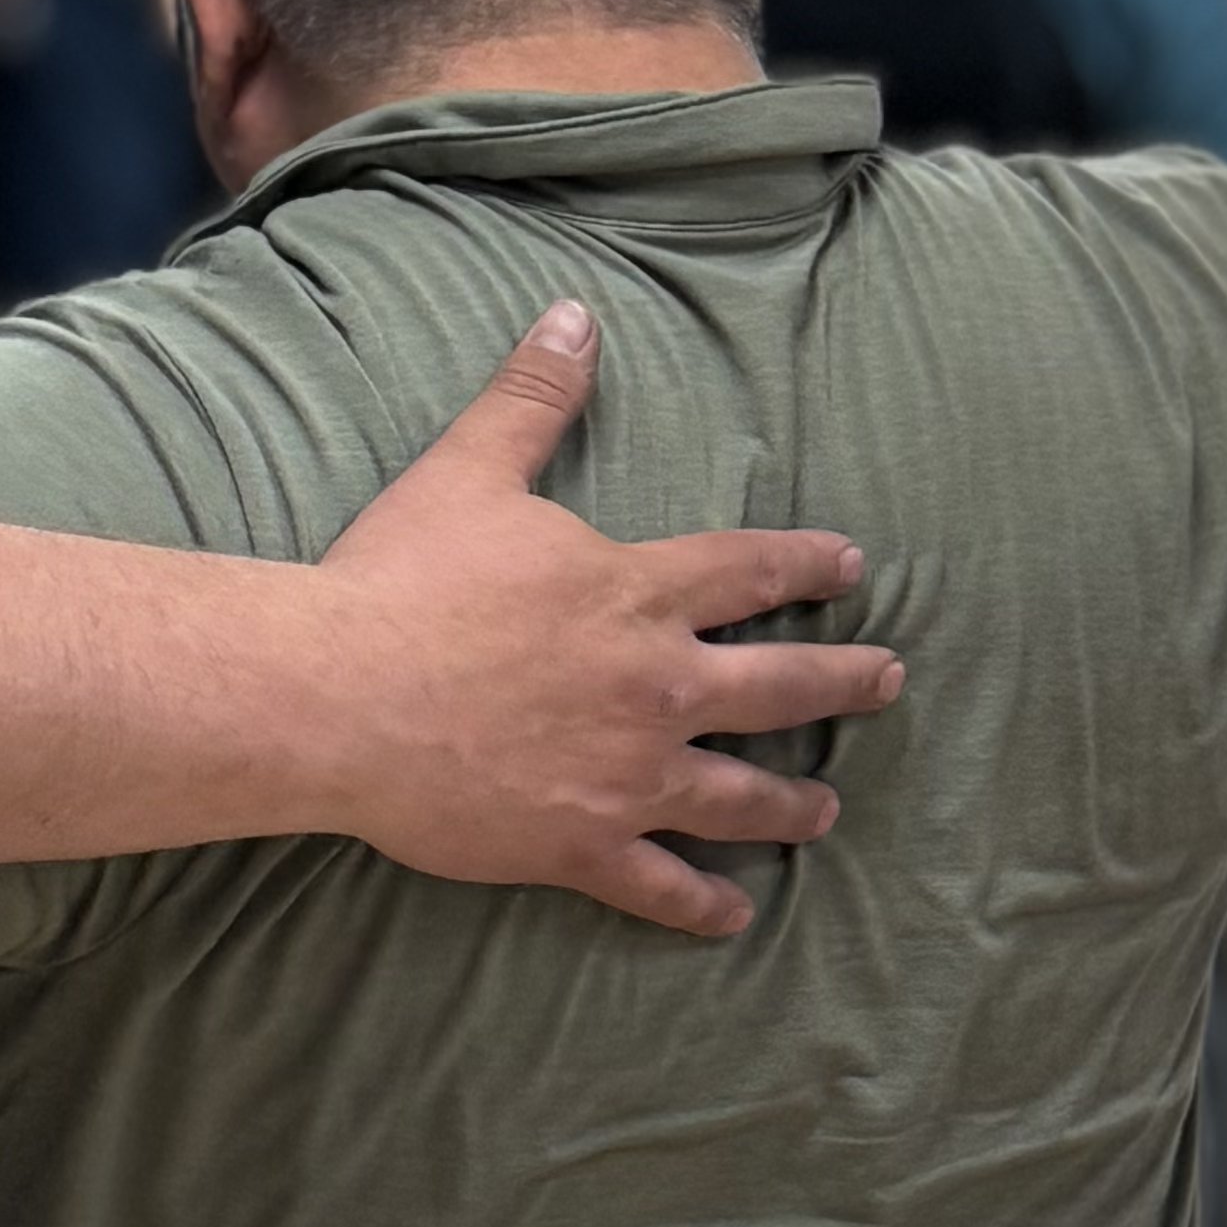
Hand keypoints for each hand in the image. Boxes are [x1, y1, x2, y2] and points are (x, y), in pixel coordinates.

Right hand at [311, 304, 895, 934]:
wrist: (338, 695)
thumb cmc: (400, 580)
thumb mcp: (470, 470)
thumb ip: (533, 397)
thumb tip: (574, 315)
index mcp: (635, 593)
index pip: (748, 571)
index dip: (806, 564)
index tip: (852, 566)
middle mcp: (655, 687)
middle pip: (776, 685)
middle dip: (842, 680)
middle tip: (888, 682)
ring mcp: (625, 775)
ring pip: (738, 796)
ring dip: (791, 802)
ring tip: (827, 810)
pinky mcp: (580, 843)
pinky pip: (658, 885)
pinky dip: (701, 903)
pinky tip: (734, 912)